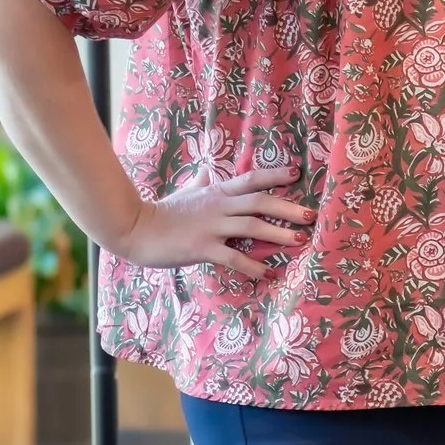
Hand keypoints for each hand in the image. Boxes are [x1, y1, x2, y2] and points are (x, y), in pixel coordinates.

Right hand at [114, 168, 315, 278]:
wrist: (133, 229)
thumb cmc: (160, 212)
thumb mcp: (182, 193)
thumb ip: (197, 183)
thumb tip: (203, 172)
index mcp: (215, 192)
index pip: (251, 179)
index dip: (275, 175)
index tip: (297, 173)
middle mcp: (218, 206)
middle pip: (260, 202)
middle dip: (288, 208)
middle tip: (311, 215)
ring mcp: (210, 227)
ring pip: (252, 228)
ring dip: (278, 235)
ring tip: (300, 241)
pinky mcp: (201, 248)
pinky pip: (233, 258)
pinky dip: (252, 266)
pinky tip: (267, 273)